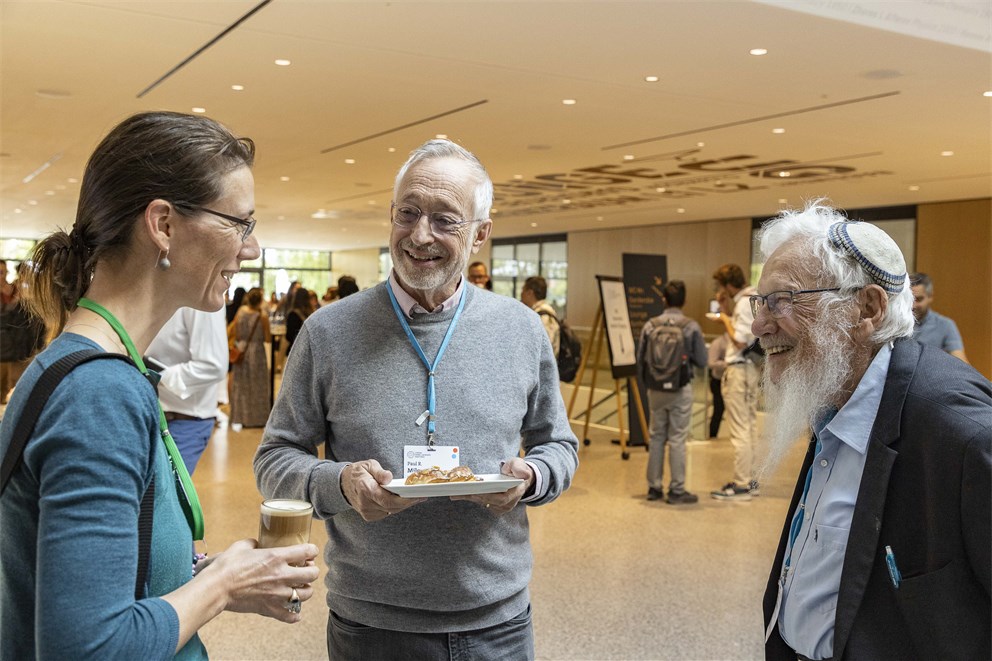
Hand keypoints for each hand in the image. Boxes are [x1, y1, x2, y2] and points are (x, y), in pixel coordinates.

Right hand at [201, 539, 319, 622]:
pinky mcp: (269, 608)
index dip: (312, 550)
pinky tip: (294, 612)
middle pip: (312, 575)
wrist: (216, 588)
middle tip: (306, 570)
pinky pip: (290, 616)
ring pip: (305, 595)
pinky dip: (294, 615)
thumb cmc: (227, 566)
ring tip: (299, 588)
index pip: (307, 551)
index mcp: (277, 557)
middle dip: (312, 571)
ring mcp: (277, 594)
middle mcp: (282, 575)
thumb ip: (254, 543)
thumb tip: (258, 544)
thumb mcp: (242, 546)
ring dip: (305, 591)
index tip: (310, 552)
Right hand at [341, 459, 424, 521]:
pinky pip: (387, 513)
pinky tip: (402, 500)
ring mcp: (366, 511)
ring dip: (403, 505)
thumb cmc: (358, 473)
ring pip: (391, 511)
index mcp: (365, 488)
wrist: (343, 484)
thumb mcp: (368, 465)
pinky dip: (396, 507)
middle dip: (408, 502)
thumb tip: (388, 477)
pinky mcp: (369, 516)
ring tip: (415, 496)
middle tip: (421, 495)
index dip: (404, 500)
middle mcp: (365, 503)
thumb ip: (379, 471)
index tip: (417, 496)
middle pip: (392, 507)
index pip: (387, 499)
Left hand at [450, 458, 534, 515]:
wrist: (520, 478)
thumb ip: (520, 468)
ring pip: (483, 503)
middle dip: (473, 497)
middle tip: (458, 492)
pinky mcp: (494, 507)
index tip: (474, 492)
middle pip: (489, 502)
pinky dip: (471, 498)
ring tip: (455, 493)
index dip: (487, 496)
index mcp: (516, 493)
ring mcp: (502, 507)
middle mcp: (509, 503)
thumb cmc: (517, 470)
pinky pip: (481, 502)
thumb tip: (523, 474)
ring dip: (469, 498)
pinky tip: (459, 494)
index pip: (501, 499)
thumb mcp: (519, 464)